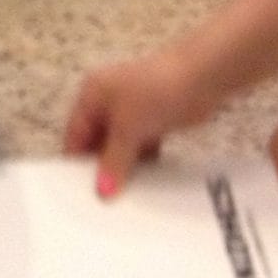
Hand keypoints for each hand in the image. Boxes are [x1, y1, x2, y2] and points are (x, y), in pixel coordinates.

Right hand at [63, 48, 217, 197]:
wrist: (202, 76)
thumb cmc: (154, 93)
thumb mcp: (127, 128)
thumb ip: (113, 161)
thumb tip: (102, 193)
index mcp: (91, 95)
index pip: (75, 134)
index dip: (76, 162)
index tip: (80, 194)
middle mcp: (107, 102)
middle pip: (97, 141)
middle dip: (101, 168)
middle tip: (103, 202)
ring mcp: (132, 111)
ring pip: (120, 146)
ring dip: (123, 167)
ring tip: (123, 199)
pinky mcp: (154, 120)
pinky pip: (141, 146)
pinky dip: (142, 162)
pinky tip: (146, 184)